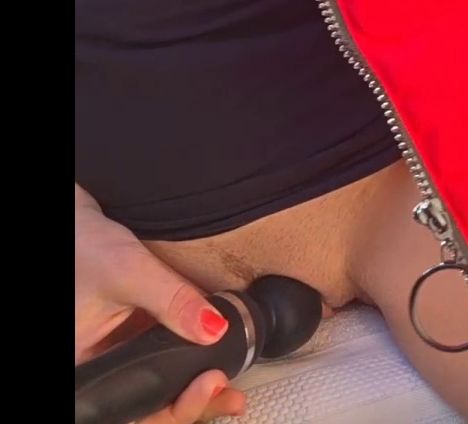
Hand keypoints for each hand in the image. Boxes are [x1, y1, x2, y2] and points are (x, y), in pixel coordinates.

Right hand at [76, 185, 245, 421]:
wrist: (75, 225)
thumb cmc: (83, 246)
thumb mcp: (128, 272)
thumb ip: (170, 300)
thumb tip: (215, 331)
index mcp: (84, 371)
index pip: (130, 409)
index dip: (172, 409)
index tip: (211, 384)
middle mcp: (97, 374)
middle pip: (146, 408)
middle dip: (189, 407)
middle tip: (231, 397)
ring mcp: (115, 360)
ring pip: (154, 394)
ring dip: (191, 395)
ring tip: (229, 395)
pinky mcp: (129, 345)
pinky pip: (159, 368)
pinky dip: (186, 371)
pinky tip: (213, 370)